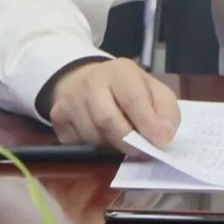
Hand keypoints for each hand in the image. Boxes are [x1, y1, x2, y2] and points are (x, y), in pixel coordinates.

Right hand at [49, 57, 180, 153]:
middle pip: (107, 120)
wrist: (88, 79)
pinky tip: (102, 138)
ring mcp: (71, 99)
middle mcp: (91, 82)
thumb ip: (165, 111)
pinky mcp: (58, 118)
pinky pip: (78, 144)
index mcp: (120, 70)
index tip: (160, 143)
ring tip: (122, 140)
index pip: (133, 98)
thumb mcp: (152, 89)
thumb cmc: (127, 88)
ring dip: (112, 147)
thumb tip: (164, 136)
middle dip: (128, 142)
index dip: (147, 123)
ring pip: (93, 137)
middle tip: (142, 153)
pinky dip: (94, 148)